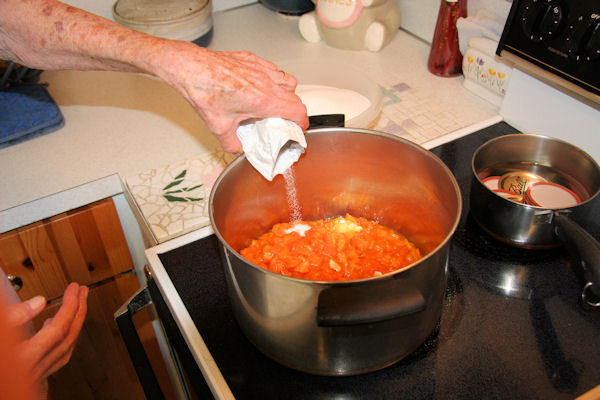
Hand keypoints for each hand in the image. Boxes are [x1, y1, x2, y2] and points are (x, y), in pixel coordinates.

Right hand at [6, 283, 87, 386]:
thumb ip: (12, 318)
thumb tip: (39, 303)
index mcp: (24, 360)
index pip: (60, 327)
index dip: (71, 304)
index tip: (75, 288)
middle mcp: (32, 373)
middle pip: (67, 338)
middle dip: (78, 312)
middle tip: (82, 292)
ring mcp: (32, 379)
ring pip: (63, 351)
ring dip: (72, 326)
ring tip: (73, 308)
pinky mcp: (26, 383)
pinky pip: (53, 360)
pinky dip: (59, 343)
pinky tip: (50, 332)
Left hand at [150, 43, 308, 152]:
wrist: (190, 67)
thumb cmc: (203, 90)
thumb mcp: (218, 126)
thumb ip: (232, 143)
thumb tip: (238, 149)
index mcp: (262, 101)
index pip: (298, 111)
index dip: (302, 123)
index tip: (298, 129)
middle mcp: (266, 83)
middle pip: (295, 97)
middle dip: (294, 111)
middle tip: (285, 120)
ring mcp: (260, 69)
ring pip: (288, 80)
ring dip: (287, 93)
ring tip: (275, 102)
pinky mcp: (253, 59)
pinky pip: (273, 69)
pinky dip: (273, 79)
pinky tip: (261, 86)